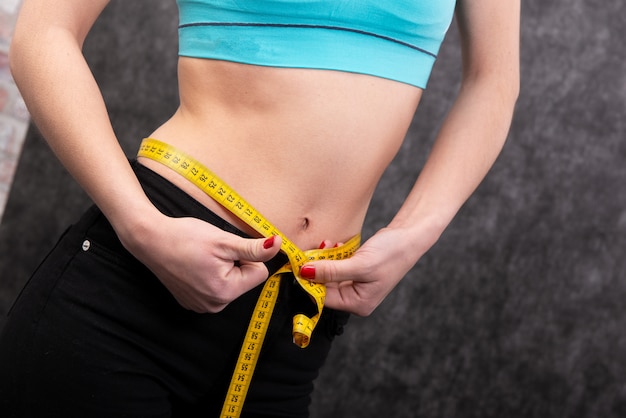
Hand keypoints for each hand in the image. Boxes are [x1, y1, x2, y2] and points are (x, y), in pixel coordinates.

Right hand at [119, 212, 281, 312]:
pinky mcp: (192, 302)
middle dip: (235, 263)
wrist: (150, 240)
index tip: (226, 249)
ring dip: (223, 268)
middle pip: (245, 280)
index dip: (246, 256)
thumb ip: (254, 248)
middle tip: (212, 252)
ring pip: (231, 283)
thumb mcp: (225, 240)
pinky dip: (209, 275)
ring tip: (202, 258)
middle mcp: (214, 305)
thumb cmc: (185, 237)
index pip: (259, 273)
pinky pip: (215, 288)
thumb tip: (278, 244)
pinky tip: (194, 266)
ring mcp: (201, 306)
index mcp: (225, 292)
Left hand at [301, 228, 424, 315]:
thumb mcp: (359, 264)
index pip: (325, 298)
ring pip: (329, 274)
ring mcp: (356, 283)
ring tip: (325, 244)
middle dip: (316, 269)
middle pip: (325, 286)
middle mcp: (356, 297)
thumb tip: (304, 273)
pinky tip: (333, 245)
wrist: (410, 235)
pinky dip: (333, 255)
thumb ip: (331, 271)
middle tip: (308, 252)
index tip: (298, 266)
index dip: (310, 283)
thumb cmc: (392, 253)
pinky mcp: (356, 269)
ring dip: (324, 259)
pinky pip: (337, 266)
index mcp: (359, 304)